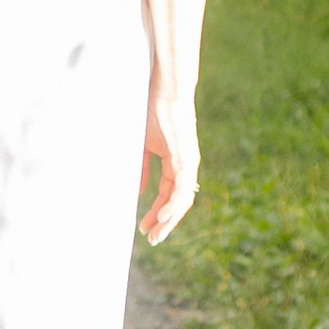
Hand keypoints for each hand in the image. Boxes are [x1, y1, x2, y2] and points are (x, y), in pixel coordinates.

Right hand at [138, 89, 198, 245]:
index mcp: (176, 161)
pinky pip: (181, 188)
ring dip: (170, 219)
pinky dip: (173, 205)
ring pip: (182, 199)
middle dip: (165, 222)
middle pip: (178, 201)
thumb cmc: (153, 110)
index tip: (143, 227)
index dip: (157, 211)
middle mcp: (186, 164)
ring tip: (157, 234)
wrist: (166, 89)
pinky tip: (163, 218)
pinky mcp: (186, 158)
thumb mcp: (143, 144)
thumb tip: (140, 190)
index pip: (169, 193)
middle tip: (152, 239)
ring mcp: (188, 162)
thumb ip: (142, 167)